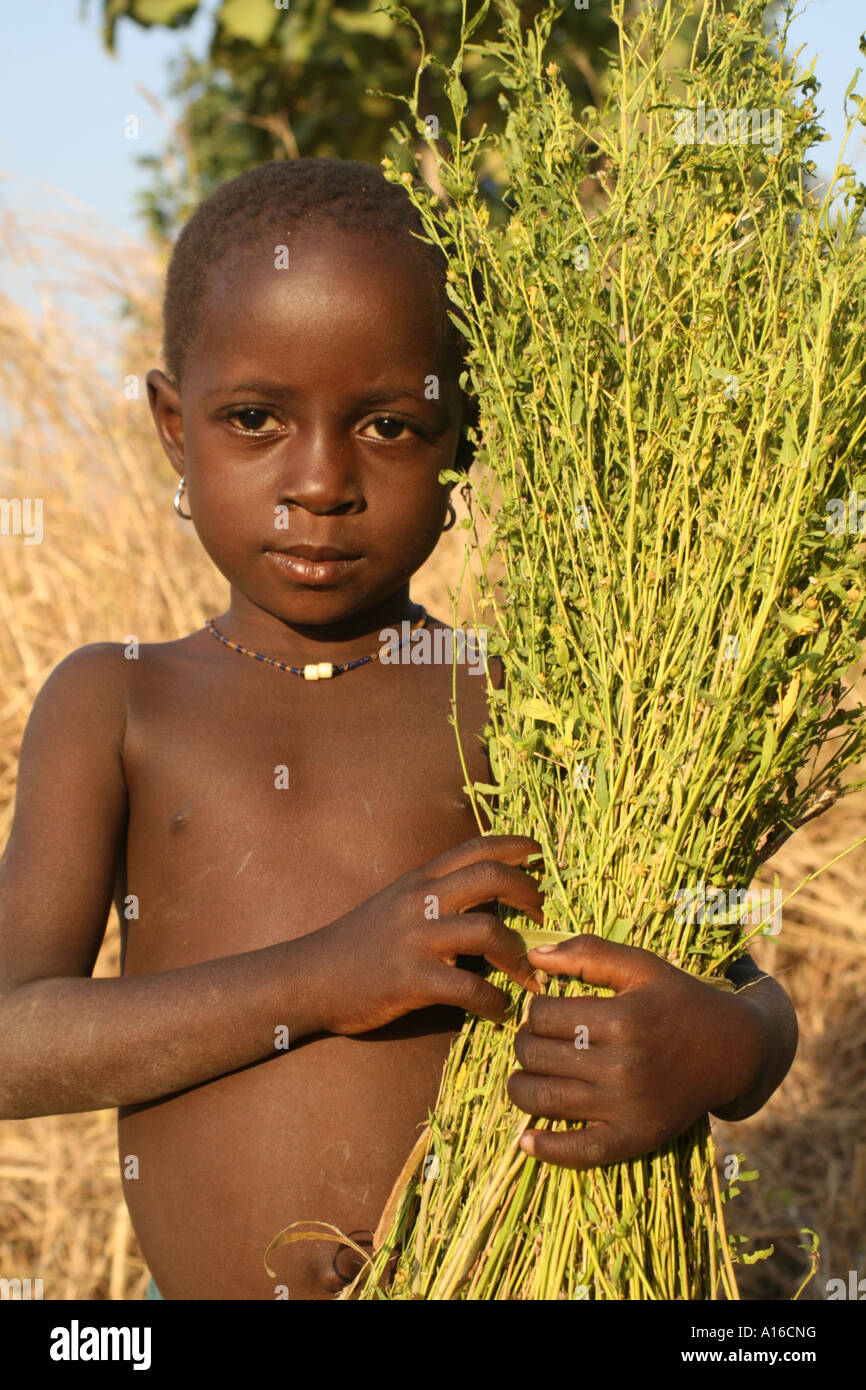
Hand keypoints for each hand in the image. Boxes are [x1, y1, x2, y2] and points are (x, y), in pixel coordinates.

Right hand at [306, 835, 544, 1035]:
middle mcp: (421, 900)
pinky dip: (494, 1001)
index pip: (477, 847)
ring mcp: (416, 939)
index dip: (516, 846)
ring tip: (530, 975)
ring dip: (519, 956)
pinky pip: (470, 988)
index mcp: (420, 879)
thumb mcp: (396, 902)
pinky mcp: (412, 979)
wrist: (310, 978)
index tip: (540, 857)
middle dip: (528, 894)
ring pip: (488, 931)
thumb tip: (485, 893)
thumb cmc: (358, 943)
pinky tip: (499, 1010)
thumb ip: (436, 893)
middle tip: (541, 916)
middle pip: (491, 877)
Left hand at [507, 934, 766, 1169]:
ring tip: (527, 1076)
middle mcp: (623, 1065)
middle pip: (537, 1056)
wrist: (733, 1052)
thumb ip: (588, 953)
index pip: (542, 1016)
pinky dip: (547, 1149)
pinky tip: (527, 1140)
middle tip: (536, 1040)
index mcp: (622, 1019)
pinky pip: (580, 1151)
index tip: (546, 1011)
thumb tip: (533, 957)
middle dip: (525, 1044)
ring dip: (522, 1087)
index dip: (535, 1010)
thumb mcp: (642, 966)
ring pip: (544, 1100)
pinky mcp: (635, 1138)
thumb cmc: (682, 1002)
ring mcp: (627, 1106)